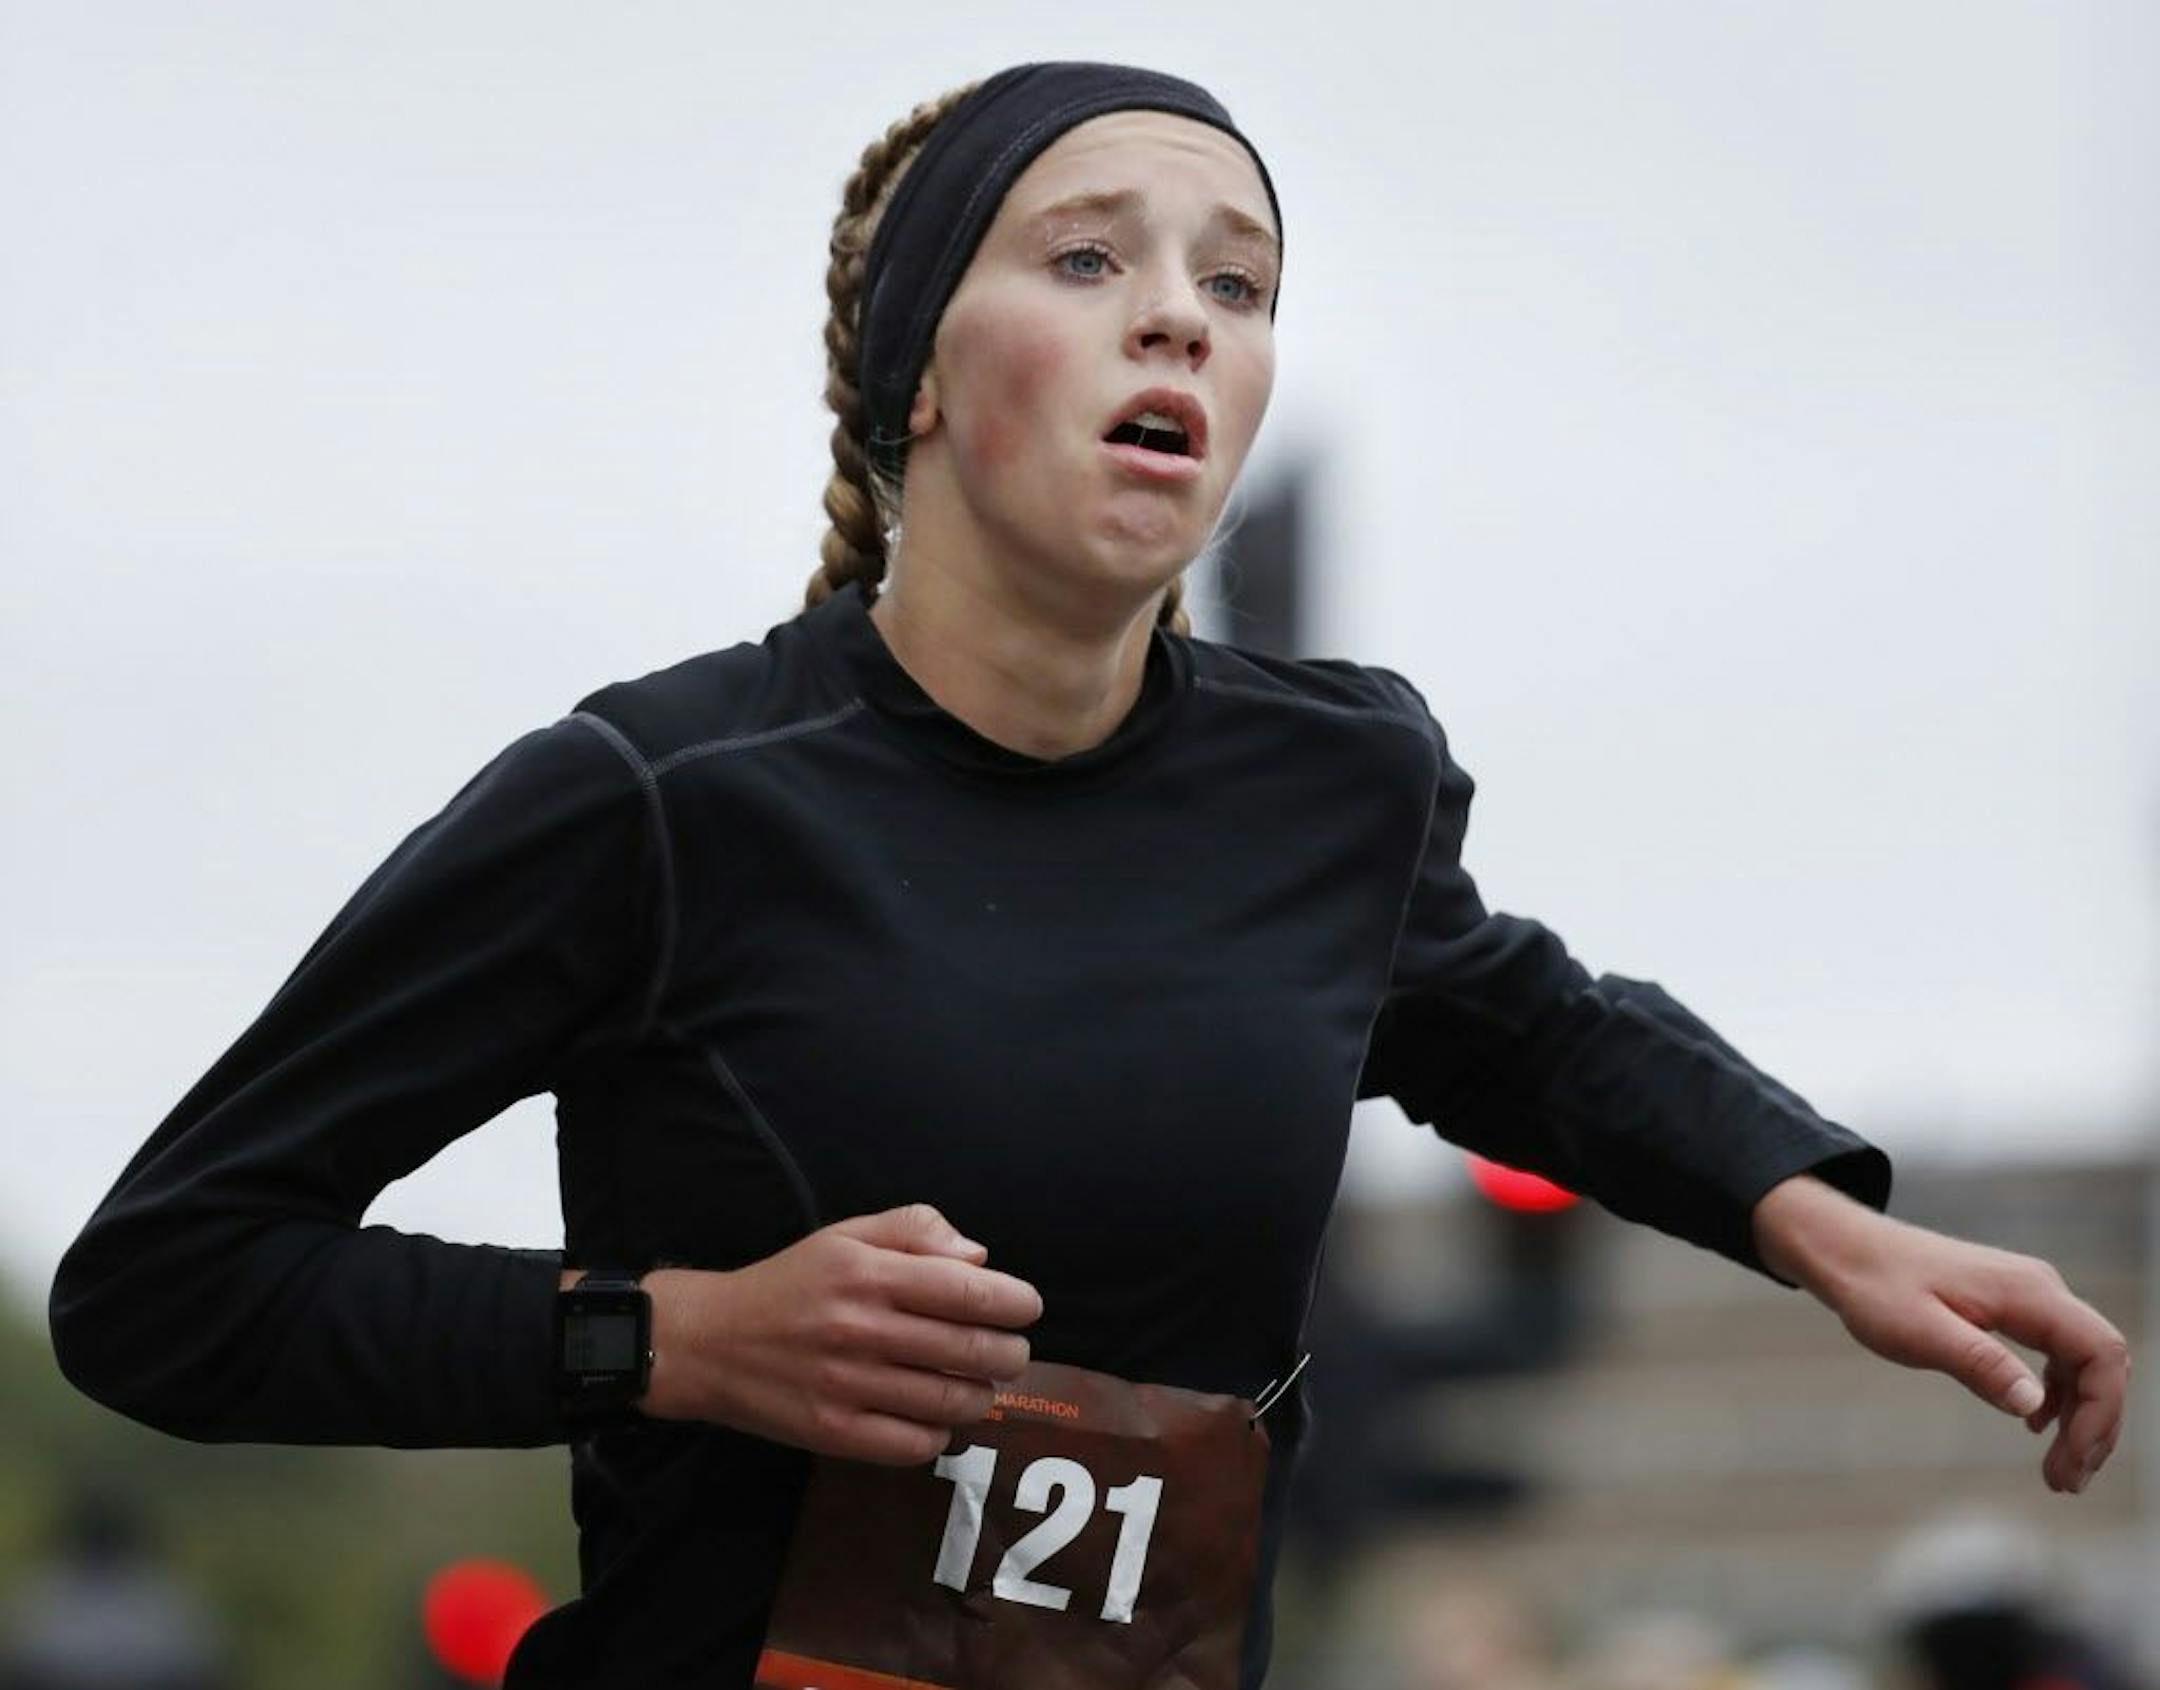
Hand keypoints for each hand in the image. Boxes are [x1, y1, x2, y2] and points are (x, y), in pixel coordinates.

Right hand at [633, 1203, 1040, 1464]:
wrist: (709, 1342)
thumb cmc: (790, 1284)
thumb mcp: (846, 1235)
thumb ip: (915, 1229)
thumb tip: (979, 1258)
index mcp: (868, 1274)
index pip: (966, 1291)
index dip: (1013, 1303)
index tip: (1027, 1308)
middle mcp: (860, 1329)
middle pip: (970, 1351)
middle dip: (1009, 1354)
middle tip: (1012, 1353)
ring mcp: (846, 1386)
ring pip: (949, 1402)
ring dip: (982, 1396)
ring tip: (980, 1386)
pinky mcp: (833, 1433)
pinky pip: (913, 1445)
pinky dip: (940, 1434)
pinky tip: (937, 1418)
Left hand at [1807, 1210, 2129, 1494]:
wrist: (1846, 1251)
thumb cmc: (1875, 1287)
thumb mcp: (1920, 1332)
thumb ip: (1979, 1365)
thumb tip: (2035, 1407)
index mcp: (2028, 1292)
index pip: (2100, 1354)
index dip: (2100, 1413)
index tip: (2072, 1460)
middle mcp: (2039, 1289)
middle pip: (2101, 1362)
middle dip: (2094, 1426)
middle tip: (2066, 1482)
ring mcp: (2028, 1296)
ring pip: (2082, 1363)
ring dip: (2078, 1417)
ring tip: (2057, 1470)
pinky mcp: (2011, 1308)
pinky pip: (2056, 1356)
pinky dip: (2057, 1397)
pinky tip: (2034, 1426)